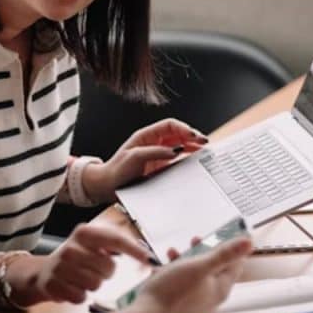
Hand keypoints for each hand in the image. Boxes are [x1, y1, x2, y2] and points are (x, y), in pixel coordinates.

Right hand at [8, 223, 150, 305]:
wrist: (44, 272)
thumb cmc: (77, 257)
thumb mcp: (93, 243)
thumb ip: (116, 245)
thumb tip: (147, 255)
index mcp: (84, 232)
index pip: (115, 239)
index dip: (134, 250)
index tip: (149, 259)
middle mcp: (70, 247)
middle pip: (108, 267)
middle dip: (106, 273)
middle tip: (95, 270)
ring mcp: (59, 266)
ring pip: (95, 284)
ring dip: (93, 285)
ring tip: (83, 278)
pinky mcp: (52, 285)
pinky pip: (80, 297)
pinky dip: (80, 296)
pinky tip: (73, 288)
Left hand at [83, 118, 208, 202]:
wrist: (107, 187)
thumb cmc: (116, 170)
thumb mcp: (133, 158)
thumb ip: (154, 152)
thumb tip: (174, 151)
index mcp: (147, 136)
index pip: (170, 126)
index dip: (183, 128)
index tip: (194, 135)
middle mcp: (154, 143)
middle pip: (178, 134)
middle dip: (192, 136)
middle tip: (205, 143)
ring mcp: (158, 155)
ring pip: (180, 146)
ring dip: (193, 146)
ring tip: (205, 150)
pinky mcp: (160, 167)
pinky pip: (178, 159)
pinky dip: (188, 158)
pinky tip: (196, 160)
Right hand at [111, 237, 252, 312]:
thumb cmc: (172, 293)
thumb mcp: (199, 266)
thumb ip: (224, 254)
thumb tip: (248, 243)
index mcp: (219, 289)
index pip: (235, 266)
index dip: (230, 249)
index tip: (224, 236)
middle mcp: (210, 301)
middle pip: (213, 271)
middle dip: (203, 253)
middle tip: (195, 242)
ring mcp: (194, 307)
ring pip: (195, 279)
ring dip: (185, 262)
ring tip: (173, 254)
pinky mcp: (179, 310)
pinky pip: (181, 288)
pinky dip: (174, 276)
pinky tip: (162, 271)